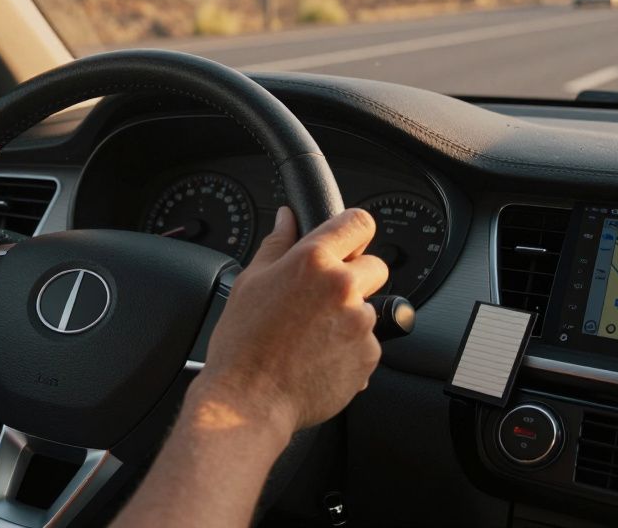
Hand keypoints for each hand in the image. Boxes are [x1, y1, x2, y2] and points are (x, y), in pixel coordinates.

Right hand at [193, 206, 387, 433]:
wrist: (249, 400)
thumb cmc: (243, 344)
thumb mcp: (250, 283)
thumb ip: (276, 244)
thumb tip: (287, 219)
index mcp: (312, 261)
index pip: (358, 223)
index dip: (353, 232)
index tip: (347, 243)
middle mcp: (342, 286)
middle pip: (375, 266)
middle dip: (355, 278)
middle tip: (321, 300)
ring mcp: (360, 322)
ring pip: (370, 308)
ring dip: (350, 317)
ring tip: (312, 337)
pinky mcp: (369, 355)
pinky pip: (368, 343)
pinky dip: (350, 349)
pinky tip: (319, 358)